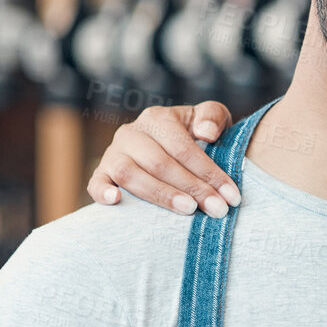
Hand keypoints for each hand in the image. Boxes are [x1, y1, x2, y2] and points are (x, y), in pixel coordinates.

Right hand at [87, 102, 238, 215]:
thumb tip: (206, 132)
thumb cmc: (195, 136)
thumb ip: (213, 116)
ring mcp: (113, 154)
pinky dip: (102, 191)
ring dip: (160, 194)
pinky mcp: (101, 173)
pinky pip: (95, 183)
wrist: (170, 147)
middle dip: (192, 188)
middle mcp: (131, 134)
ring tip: (188, 210)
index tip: (232, 196)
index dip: (209, 172)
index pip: (183, 148)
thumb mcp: (210, 119)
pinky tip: (116, 201)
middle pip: (160, 163)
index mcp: (158, 118)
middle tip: (217, 209)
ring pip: (129, 174)